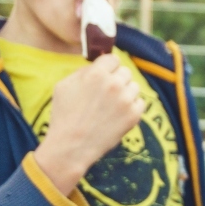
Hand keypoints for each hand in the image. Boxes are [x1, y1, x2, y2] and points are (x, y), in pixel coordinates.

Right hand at [34, 54, 144, 193]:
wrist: (71, 146)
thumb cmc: (64, 115)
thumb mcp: (64, 85)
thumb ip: (83, 71)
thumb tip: (98, 65)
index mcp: (96, 73)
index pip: (113, 58)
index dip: (108, 67)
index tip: (105, 75)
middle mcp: (114, 84)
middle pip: (125, 71)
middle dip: (117, 79)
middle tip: (106, 93)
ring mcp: (126, 100)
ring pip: (134, 86)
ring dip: (125, 93)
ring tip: (111, 106)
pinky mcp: (134, 115)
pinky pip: (140, 102)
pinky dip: (132, 107)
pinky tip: (118, 114)